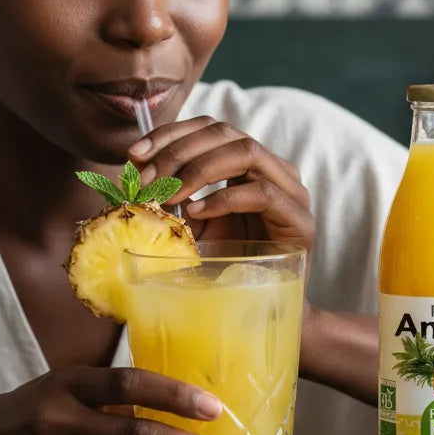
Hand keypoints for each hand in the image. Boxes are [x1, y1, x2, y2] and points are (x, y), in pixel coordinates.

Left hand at [128, 117, 314, 252]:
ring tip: (170, 195)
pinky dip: (224, 198)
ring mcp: (291, 190)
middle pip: (225, 133)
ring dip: (199, 170)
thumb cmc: (226, 262)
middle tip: (147, 180)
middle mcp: (274, 167)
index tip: (135, 154)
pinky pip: (262, 193)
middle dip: (179, 152)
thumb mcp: (192, 221)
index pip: (209, 127)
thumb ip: (173, 195)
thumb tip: (134, 172)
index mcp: (249, 161)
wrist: (262, 307)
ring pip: (247, 152)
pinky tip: (197, 213)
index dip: (171, 133)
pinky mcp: (299, 218)